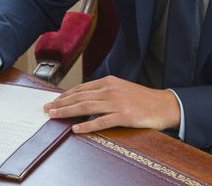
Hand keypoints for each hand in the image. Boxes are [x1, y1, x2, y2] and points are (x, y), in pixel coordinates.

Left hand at [43, 76, 180, 133]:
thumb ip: (105, 92)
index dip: (66, 95)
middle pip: (80, 96)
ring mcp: (117, 102)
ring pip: (86, 106)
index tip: (54, 101)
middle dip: (61, 103)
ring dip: (68, 112)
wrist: (163, 105)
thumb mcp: (121, 89)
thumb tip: (86, 98)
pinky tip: (76, 128)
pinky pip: (101, 121)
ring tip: (55, 116)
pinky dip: (87, 125)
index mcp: (109, 82)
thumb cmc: (142, 99)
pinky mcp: (124, 115)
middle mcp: (111, 90)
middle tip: (47, 109)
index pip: (82, 88)